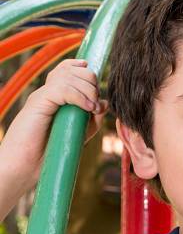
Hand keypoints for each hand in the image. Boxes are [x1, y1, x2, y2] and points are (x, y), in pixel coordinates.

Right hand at [0, 58, 108, 186]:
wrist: (26, 166)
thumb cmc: (50, 151)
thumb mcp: (78, 132)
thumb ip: (92, 118)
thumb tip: (105, 102)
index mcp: (55, 94)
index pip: (69, 68)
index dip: (85, 71)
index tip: (96, 90)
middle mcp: (48, 91)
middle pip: (74, 70)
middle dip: (91, 83)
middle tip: (94, 105)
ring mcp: (42, 95)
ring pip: (70, 76)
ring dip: (88, 90)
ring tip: (92, 109)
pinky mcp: (39, 102)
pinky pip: (63, 89)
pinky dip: (80, 96)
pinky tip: (88, 108)